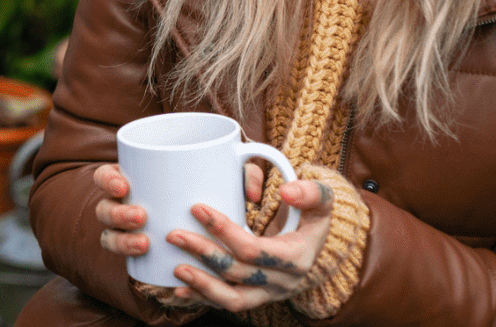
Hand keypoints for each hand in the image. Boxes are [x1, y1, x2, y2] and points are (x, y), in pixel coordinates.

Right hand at [93, 162, 265, 309]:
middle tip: (141, 216)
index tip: (125, 185)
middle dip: (117, 213)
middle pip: (105, 210)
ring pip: (111, 238)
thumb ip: (241, 174)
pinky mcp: (142, 256)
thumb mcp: (227, 178)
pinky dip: (134, 265)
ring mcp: (130, 232)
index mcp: (134, 181)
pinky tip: (148, 268)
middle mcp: (125, 206)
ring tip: (145, 243)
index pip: (106, 177)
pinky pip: (128, 263)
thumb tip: (249, 193)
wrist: (219, 232)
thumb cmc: (213, 191)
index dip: (108, 180)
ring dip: (122, 241)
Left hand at [165, 176, 335, 313]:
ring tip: (176, 268)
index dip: (223, 230)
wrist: (313, 242)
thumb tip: (286, 191)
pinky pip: (228, 304)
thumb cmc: (310, 214)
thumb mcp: (321, 199)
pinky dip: (203, 297)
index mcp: (297, 257)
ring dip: (202, 284)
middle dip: (203, 253)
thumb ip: (310, 191)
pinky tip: (179, 289)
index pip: (254, 249)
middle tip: (174, 234)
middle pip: (238, 272)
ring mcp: (269, 293)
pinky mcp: (256, 297)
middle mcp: (284, 281)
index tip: (197, 208)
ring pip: (233, 299)